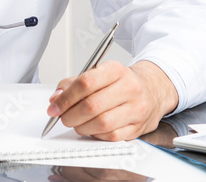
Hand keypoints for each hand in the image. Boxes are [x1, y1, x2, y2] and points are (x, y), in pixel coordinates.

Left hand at [46, 60, 177, 140]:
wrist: (151, 90)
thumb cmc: (121, 82)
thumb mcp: (98, 73)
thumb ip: (73, 83)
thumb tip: (56, 98)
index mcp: (116, 70)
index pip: (85, 83)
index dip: (65, 97)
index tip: (54, 106)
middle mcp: (129, 88)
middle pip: (92, 106)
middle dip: (70, 115)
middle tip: (62, 117)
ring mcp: (136, 109)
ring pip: (101, 123)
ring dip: (82, 127)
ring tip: (76, 123)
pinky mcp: (138, 127)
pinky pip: (111, 136)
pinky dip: (96, 135)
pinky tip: (92, 128)